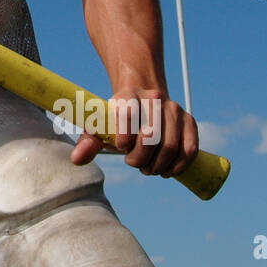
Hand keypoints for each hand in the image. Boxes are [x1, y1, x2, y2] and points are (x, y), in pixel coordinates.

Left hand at [70, 89, 198, 178]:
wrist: (141, 97)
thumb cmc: (116, 118)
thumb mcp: (99, 126)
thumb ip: (89, 142)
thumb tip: (77, 160)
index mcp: (128, 95)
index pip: (127, 113)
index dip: (124, 137)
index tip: (121, 148)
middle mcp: (153, 98)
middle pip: (151, 136)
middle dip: (140, 158)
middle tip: (133, 163)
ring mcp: (173, 108)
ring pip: (170, 145)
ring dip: (158, 165)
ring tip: (148, 168)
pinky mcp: (189, 120)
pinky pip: (190, 148)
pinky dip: (179, 165)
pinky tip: (167, 171)